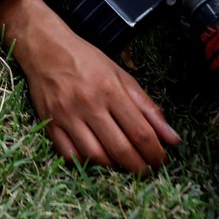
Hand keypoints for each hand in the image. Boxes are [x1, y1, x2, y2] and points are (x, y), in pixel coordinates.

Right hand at [0, 0, 179, 173]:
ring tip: (121, 163)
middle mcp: (89, 104)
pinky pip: (70, 154)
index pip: (141, 133)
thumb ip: (148, 108)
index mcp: (111, 90)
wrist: (45, 47)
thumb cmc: (86, 60)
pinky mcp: (50, 123)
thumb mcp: (122, 76)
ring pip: (95, 156)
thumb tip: (172, 138)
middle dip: (138, 167)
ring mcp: (67, 115)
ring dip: (113, 166)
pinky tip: (95, 156)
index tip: (160, 161)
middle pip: (120, 149)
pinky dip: (85, 161)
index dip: (155, 154)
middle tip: (145, 171)